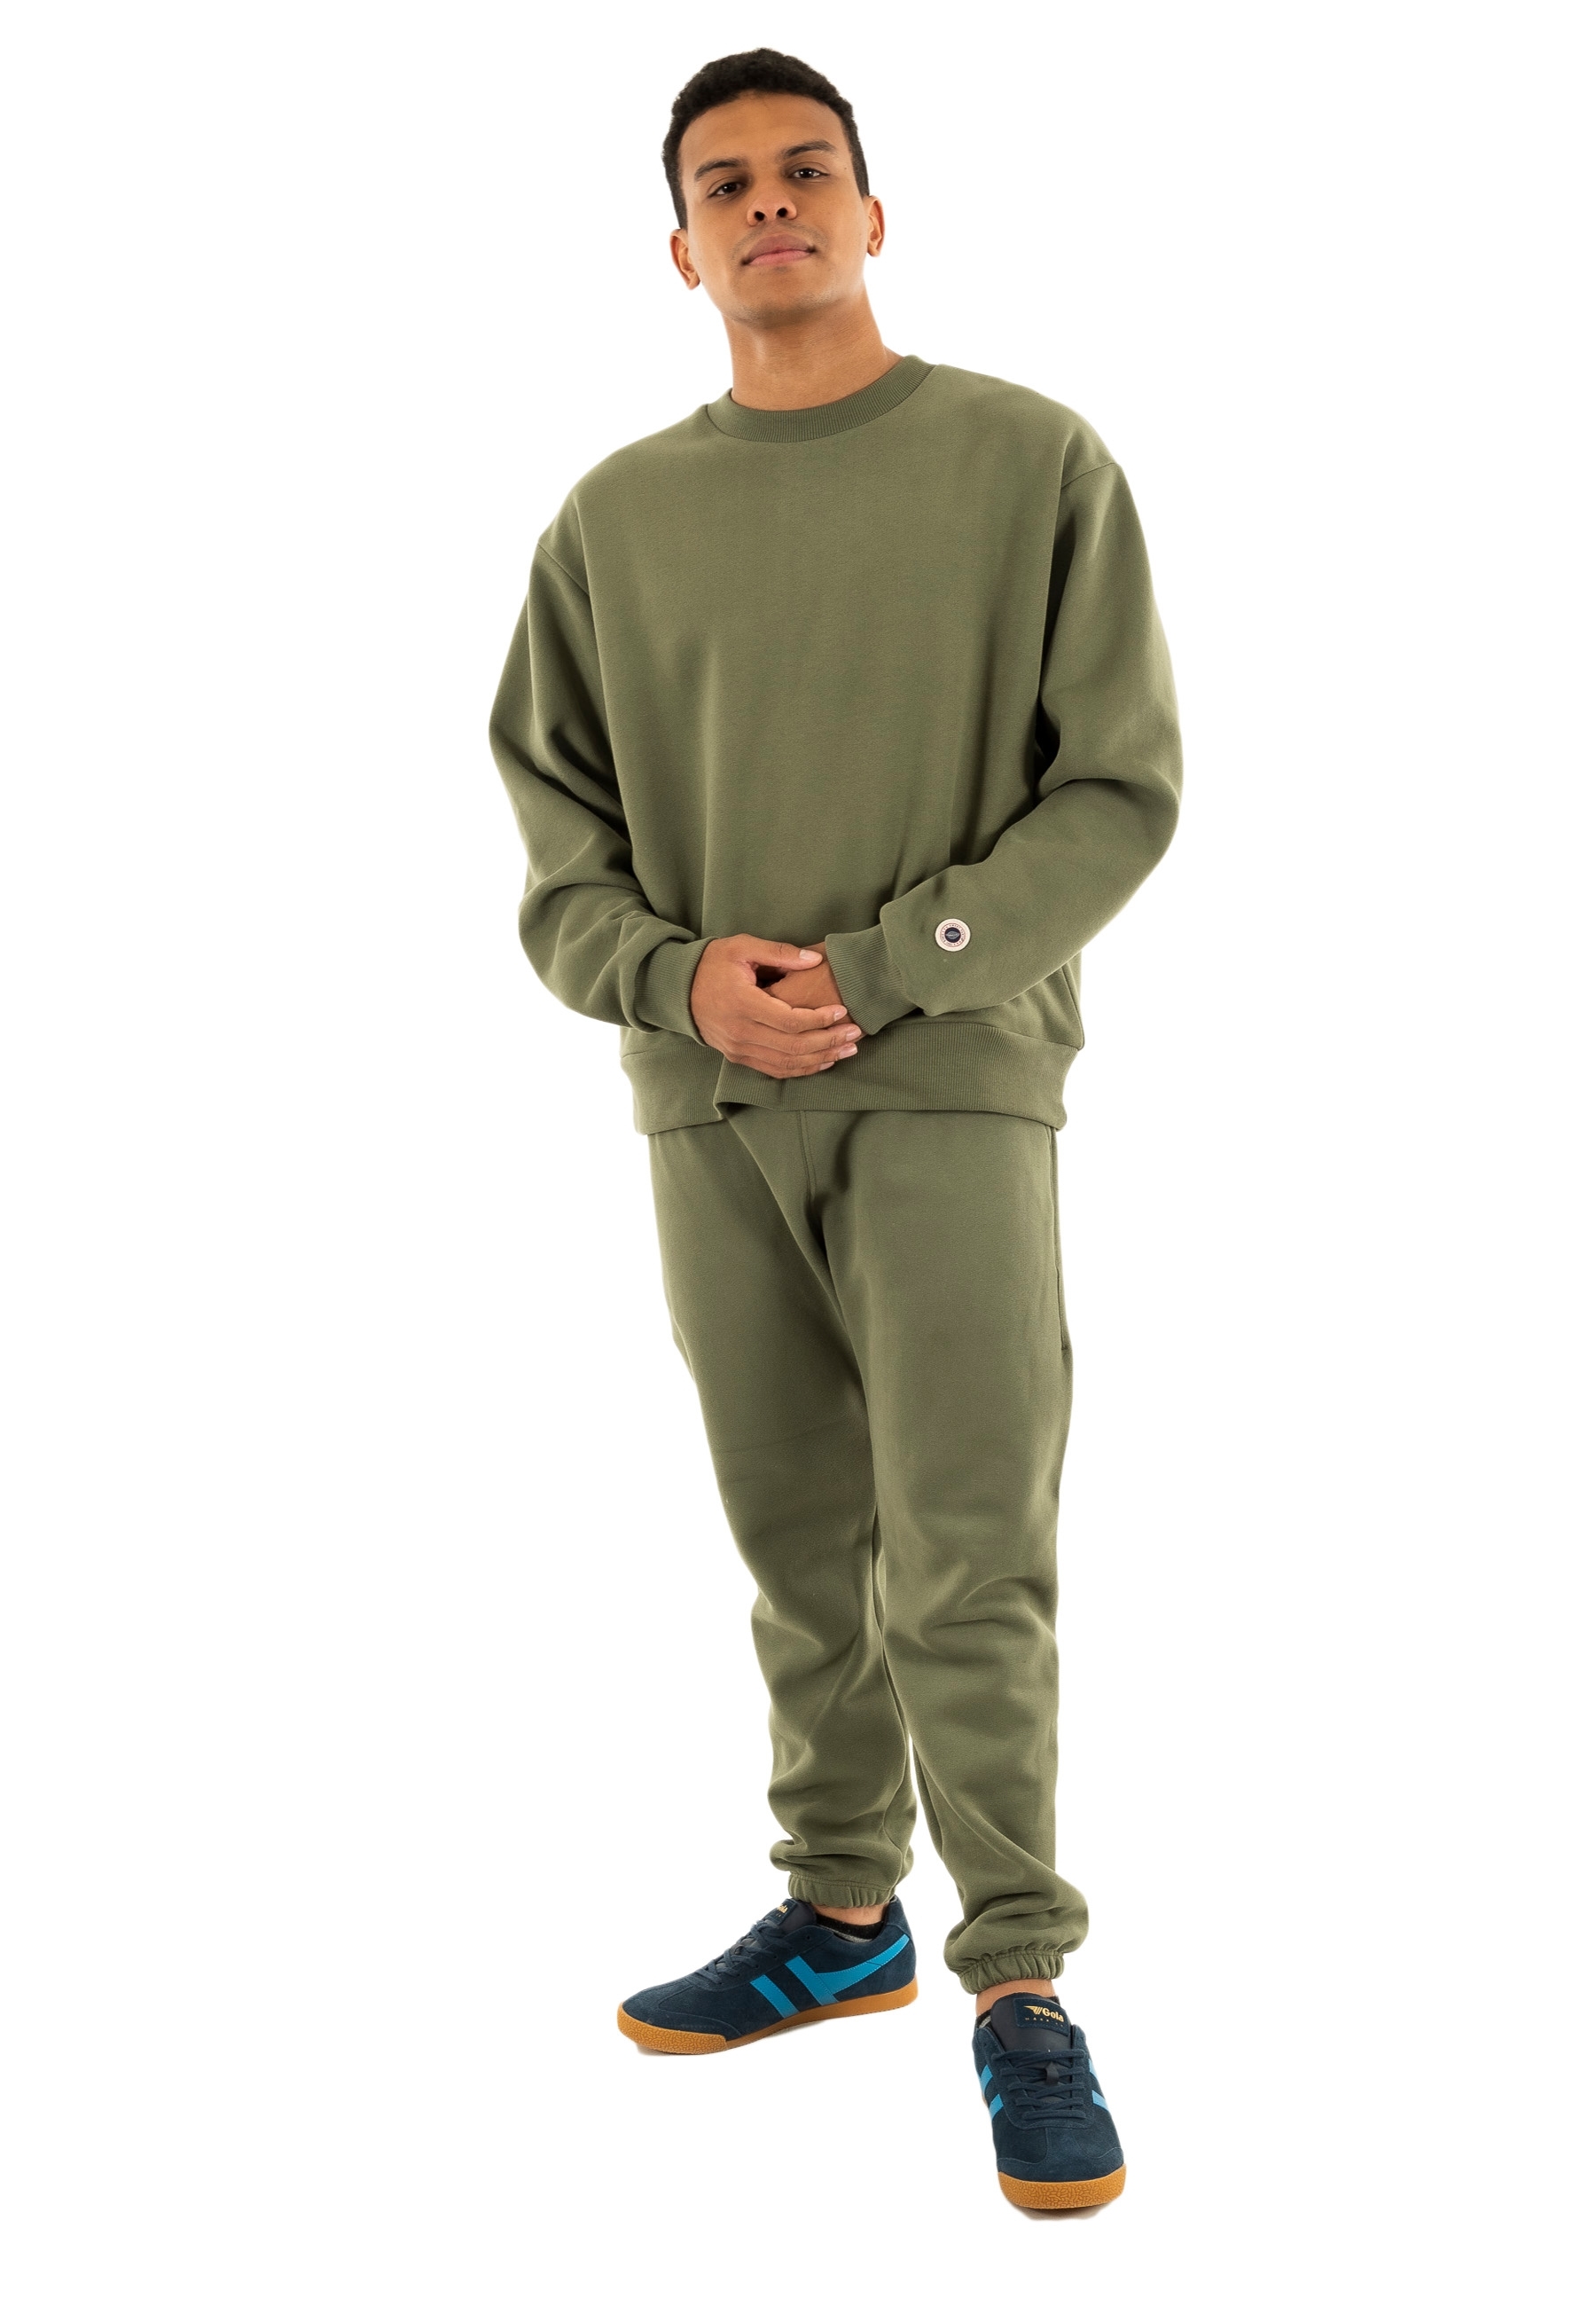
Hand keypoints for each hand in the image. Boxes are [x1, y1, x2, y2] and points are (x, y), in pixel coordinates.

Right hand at [689, 937, 861, 1078]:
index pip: (791, 1021)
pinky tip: (824, 1061)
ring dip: (821, 1059)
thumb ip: (780, 953)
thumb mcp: (742, 947)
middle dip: (829, 1041)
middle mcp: (740, 1033)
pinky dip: (802, 1069)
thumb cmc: (712, 963)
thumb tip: (815, 959)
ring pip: (787, 1064)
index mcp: (743, 1004)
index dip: (821, 1019)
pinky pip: (775, 1070)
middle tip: (856, 1033)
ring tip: (848, 1049)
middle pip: (793, 1047)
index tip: (844, 1011)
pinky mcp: (739, 1057)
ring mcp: (739, 1049)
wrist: (678, 989)